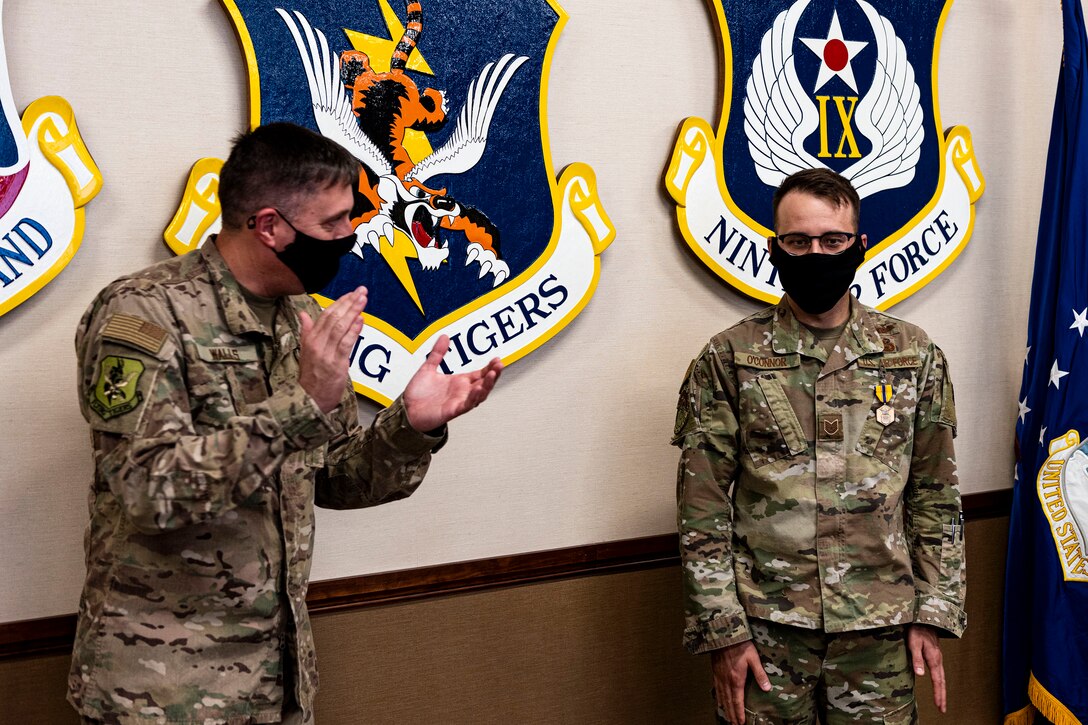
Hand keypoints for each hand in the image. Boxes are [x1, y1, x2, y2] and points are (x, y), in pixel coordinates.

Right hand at [298, 287, 366, 412]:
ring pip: (340, 328)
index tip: (352, 293)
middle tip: (361, 291)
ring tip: (363, 300)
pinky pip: (345, 344)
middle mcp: (316, 344)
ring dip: (353, 312)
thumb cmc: (311, 376)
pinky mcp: (335, 365)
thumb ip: (307, 331)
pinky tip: (361, 320)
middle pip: (334, 318)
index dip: (340, 302)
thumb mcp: (306, 351)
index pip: (325, 315)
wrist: (309, 400)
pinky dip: (354, 331)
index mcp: (310, 339)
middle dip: (349, 303)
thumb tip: (303, 314)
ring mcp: (325, 354)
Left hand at [403, 335, 501, 431]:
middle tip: (499, 365)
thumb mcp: (428, 368)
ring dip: (488, 385)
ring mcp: (459, 402)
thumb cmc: (418, 395)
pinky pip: (467, 405)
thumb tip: (444, 337)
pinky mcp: (452, 411)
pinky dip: (473, 397)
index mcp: (459, 382)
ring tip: (493, 374)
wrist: (406, 410)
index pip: (480, 374)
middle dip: (494, 374)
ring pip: (479, 395)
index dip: (490, 367)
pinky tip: (478, 388)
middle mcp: (462, 392)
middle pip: (484, 383)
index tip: (497, 359)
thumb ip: (437, 353)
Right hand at [711, 640, 770, 724]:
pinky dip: (718, 698)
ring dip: (725, 708)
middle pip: (728, 702)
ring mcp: (719, 677)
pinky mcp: (715, 672)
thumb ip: (760, 674)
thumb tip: (767, 688)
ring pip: (721, 697)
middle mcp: (726, 681)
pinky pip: (716, 688)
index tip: (741, 723)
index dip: (739, 713)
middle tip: (734, 724)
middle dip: (731, 714)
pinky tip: (719, 701)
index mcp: (736, 679)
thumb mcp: (753, 658)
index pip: (737, 701)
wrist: (723, 634)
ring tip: (727, 717)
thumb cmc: (740, 645)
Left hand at [907, 624, 945, 712]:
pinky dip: (940, 681)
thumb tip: (920, 675)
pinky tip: (938, 684)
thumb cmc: (917, 630)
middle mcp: (938, 660)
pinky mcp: (935, 655)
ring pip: (941, 677)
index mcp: (934, 659)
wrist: (924, 618)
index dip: (938, 694)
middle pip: (942, 682)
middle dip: (942, 696)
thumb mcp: (914, 643)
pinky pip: (939, 672)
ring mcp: (937, 658)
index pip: (937, 681)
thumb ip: (917, 658)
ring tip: (941, 701)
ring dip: (941, 690)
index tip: (939, 706)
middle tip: (943, 709)